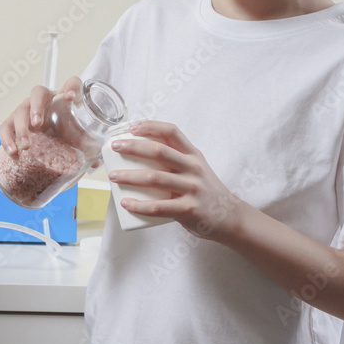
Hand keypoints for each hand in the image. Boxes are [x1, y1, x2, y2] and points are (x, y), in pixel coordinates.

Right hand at [0, 75, 82, 154]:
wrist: (47, 138)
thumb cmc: (64, 133)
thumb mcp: (78, 137)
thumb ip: (87, 147)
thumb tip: (94, 161)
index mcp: (63, 98)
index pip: (71, 83)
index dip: (71, 86)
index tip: (70, 97)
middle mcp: (43, 100)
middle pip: (37, 92)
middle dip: (36, 107)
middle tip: (37, 124)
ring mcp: (26, 108)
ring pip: (20, 111)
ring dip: (21, 128)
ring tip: (26, 145)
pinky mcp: (12, 121)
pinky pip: (5, 126)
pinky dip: (6, 139)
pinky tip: (12, 151)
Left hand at [106, 120, 243, 239]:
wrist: (230, 217)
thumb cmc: (204, 191)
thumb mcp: (195, 168)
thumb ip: (174, 160)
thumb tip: (136, 153)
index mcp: (192, 155)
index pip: (171, 132)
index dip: (150, 126)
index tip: (131, 128)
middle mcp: (193, 168)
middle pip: (159, 151)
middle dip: (133, 147)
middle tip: (114, 147)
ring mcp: (192, 188)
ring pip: (154, 178)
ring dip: (129, 176)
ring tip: (113, 176)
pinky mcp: (189, 209)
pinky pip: (159, 207)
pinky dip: (139, 205)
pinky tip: (126, 203)